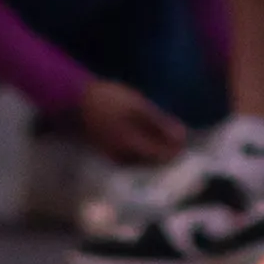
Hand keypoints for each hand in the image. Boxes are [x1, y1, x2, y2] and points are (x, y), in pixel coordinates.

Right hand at [69, 78, 192, 166]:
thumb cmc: (108, 99)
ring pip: (141, 163)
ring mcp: (113, 157)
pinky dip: (142, 153)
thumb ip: (159, 122)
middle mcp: (122, 158)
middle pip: (152, 164)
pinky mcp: (107, 153)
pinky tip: (146, 143)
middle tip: (181, 147)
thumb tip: (182, 137)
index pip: (162, 157)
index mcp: (132, 146)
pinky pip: (130, 158)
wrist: (74, 98)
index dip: (178, 153)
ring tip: (167, 145)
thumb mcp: (137, 106)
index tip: (190, 146)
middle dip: (167, 157)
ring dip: (154, 156)